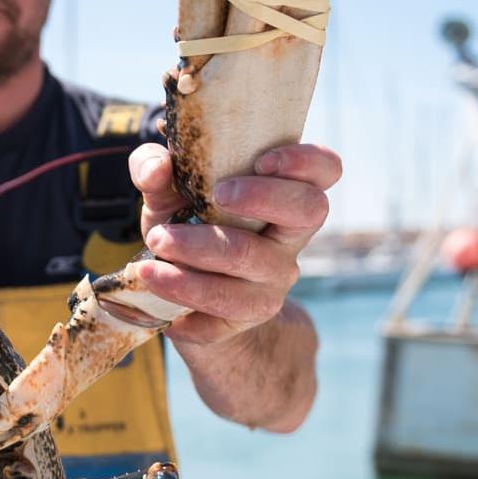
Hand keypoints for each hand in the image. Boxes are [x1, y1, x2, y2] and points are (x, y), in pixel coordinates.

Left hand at [128, 142, 341, 344]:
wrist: (178, 304)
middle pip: (308, 210)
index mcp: (281, 196)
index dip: (305, 161)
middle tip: (214, 196)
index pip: (325, 171)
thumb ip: (155, 169)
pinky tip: (152, 283)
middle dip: (260, 197)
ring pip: (251, 260)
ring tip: (155, 242)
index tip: (262, 160)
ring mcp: (272, 282)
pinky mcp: (245, 318)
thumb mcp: (165, 194)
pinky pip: (219, 308)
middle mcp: (288, 240)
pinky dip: (179, 292)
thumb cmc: (184, 229)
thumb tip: (156, 167)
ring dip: (198, 249)